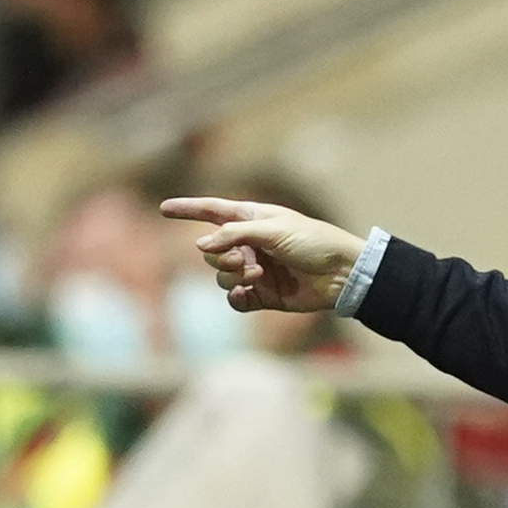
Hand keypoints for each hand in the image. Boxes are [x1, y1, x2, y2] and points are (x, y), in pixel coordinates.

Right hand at [159, 197, 365, 312]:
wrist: (343, 274)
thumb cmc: (314, 242)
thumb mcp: (273, 229)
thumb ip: (234, 234)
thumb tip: (200, 246)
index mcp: (253, 220)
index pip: (213, 212)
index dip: (189, 209)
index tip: (164, 208)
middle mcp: (250, 245)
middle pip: (213, 252)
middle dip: (221, 257)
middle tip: (243, 260)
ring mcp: (256, 271)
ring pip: (222, 277)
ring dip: (232, 276)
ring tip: (257, 275)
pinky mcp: (264, 296)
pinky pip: (236, 299)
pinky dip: (235, 297)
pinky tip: (243, 293)